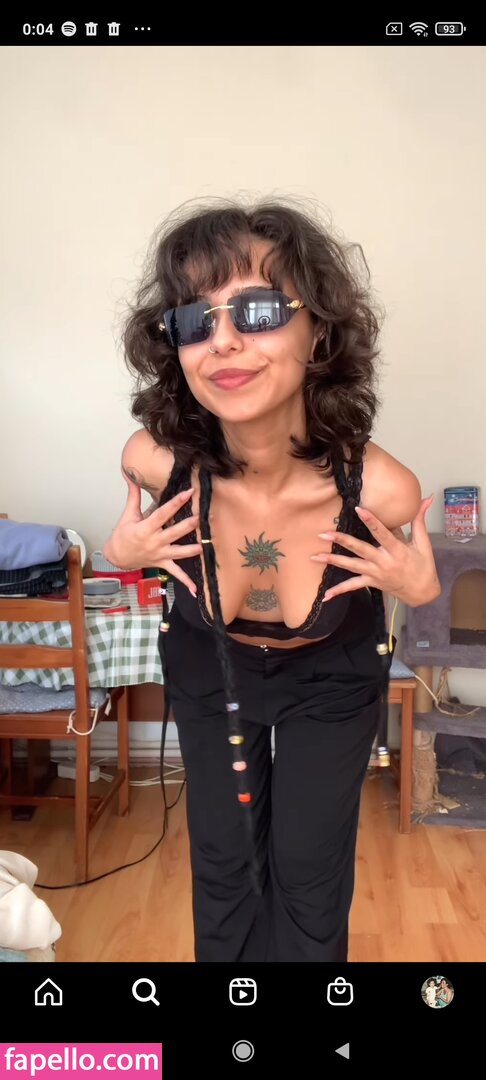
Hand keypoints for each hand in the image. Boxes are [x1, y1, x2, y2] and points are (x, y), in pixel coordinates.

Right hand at [103, 476, 202, 596]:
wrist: (116, 557)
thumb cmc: (122, 536)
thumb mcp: (127, 515)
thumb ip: (132, 495)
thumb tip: (129, 475)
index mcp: (146, 528)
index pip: (163, 513)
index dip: (176, 502)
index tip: (188, 492)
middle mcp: (154, 542)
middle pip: (174, 532)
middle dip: (188, 525)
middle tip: (201, 517)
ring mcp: (160, 554)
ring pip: (179, 553)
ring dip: (192, 550)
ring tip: (204, 545)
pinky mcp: (163, 564)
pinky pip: (176, 574)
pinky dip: (186, 582)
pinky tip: (196, 590)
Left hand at [310, 495, 440, 606]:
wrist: (422, 593)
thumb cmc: (424, 566)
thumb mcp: (424, 543)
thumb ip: (419, 519)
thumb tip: (427, 498)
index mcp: (397, 550)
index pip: (382, 533)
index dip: (370, 520)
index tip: (358, 509)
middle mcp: (383, 562)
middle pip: (360, 549)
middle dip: (342, 541)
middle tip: (325, 533)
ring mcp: (375, 574)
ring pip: (351, 566)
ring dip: (332, 561)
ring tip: (314, 557)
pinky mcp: (371, 582)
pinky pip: (352, 587)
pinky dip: (338, 591)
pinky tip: (325, 595)